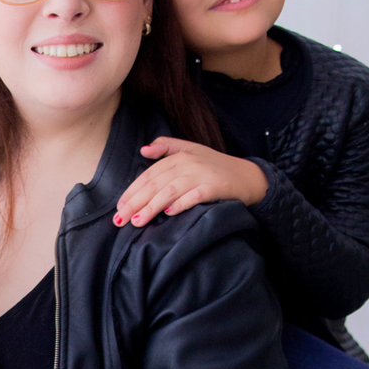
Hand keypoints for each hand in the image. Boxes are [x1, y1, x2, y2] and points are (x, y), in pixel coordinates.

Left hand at [114, 136, 267, 223]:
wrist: (249, 177)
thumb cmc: (216, 167)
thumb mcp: (191, 151)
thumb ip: (167, 147)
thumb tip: (144, 149)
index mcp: (180, 156)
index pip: (149, 175)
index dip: (132, 190)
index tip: (119, 206)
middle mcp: (189, 164)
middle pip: (156, 184)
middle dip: (135, 202)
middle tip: (120, 220)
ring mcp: (203, 175)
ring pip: (170, 191)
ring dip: (152, 206)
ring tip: (137, 221)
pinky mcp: (216, 187)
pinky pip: (195, 195)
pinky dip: (181, 203)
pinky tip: (169, 213)